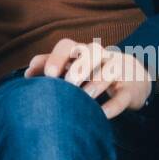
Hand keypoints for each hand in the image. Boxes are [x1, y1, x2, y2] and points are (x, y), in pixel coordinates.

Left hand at [24, 38, 152, 118]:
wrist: (131, 78)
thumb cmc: (92, 71)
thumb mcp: (71, 66)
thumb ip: (48, 66)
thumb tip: (26, 74)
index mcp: (80, 51)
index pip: (67, 45)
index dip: (57, 57)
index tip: (48, 74)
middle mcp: (99, 56)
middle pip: (92, 51)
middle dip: (80, 65)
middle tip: (69, 83)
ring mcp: (117, 70)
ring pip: (110, 69)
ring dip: (96, 82)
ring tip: (84, 96)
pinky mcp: (129, 89)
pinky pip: (123, 95)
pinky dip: (114, 104)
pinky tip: (102, 114)